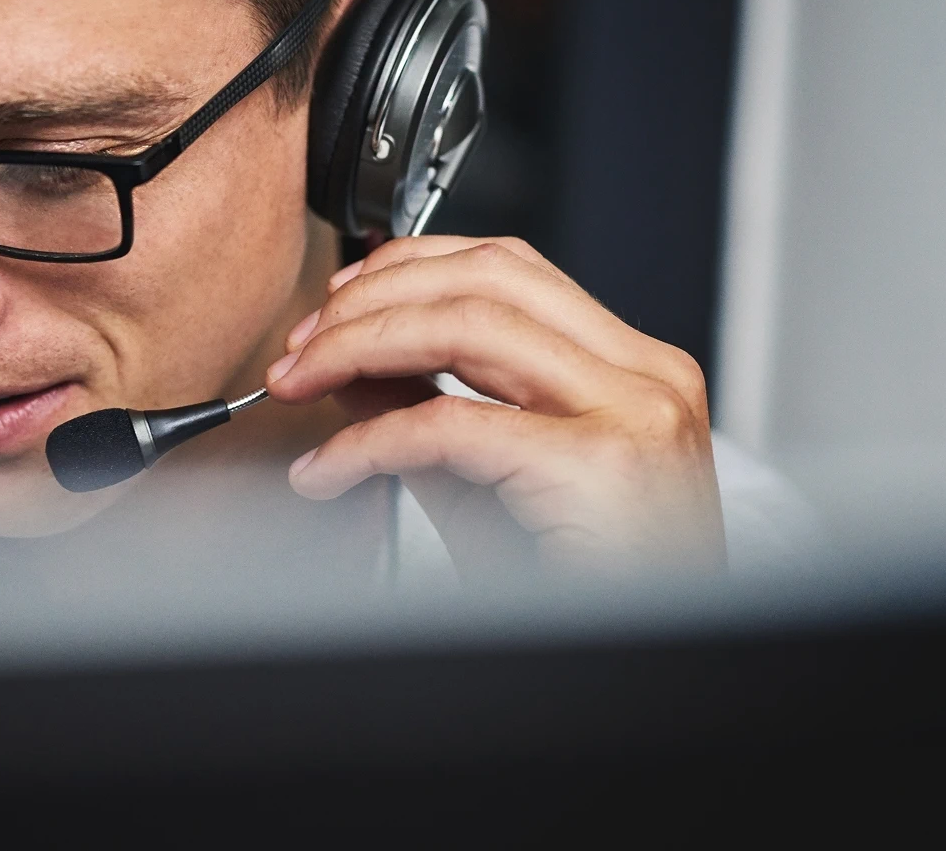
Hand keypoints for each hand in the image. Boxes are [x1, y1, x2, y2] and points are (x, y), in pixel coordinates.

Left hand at [264, 236, 724, 574]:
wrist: (629, 676)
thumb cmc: (577, 599)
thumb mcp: (483, 488)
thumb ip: (422, 412)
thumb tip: (347, 363)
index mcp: (636, 371)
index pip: (512, 270)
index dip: (408, 270)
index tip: (335, 303)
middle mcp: (647, 377)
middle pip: (487, 278)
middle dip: (371, 301)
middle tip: (298, 347)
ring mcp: (634, 413)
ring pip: (468, 324)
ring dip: (358, 345)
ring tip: (298, 383)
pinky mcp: (599, 464)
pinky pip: (451, 424)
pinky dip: (368, 441)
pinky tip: (328, 470)